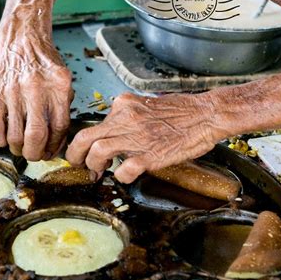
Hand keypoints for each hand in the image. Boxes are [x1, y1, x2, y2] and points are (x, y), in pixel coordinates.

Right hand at [0, 35, 73, 160]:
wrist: (24, 41)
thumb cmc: (44, 62)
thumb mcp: (63, 80)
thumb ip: (63, 107)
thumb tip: (58, 139)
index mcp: (58, 87)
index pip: (59, 127)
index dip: (56, 145)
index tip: (52, 151)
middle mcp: (36, 89)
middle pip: (36, 136)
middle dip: (36, 154)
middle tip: (36, 154)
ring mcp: (14, 92)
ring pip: (14, 136)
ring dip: (18, 148)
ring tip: (21, 147)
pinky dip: (0, 140)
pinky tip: (6, 138)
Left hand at [65, 92, 224, 182]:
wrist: (206, 115)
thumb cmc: (183, 111)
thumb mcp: (147, 103)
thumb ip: (129, 115)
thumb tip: (116, 131)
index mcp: (124, 104)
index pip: (94, 123)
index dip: (85, 140)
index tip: (85, 150)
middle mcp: (126, 118)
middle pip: (84, 136)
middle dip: (74, 153)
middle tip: (75, 163)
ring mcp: (136, 137)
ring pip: (97, 151)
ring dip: (92, 165)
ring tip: (97, 172)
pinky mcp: (149, 155)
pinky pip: (123, 171)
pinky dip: (120, 176)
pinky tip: (127, 175)